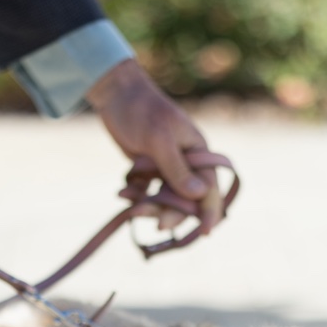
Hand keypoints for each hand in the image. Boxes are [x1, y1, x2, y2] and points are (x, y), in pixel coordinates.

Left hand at [86, 59, 221, 232]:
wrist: (116, 94)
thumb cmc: (143, 111)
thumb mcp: (161, 140)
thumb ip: (178, 169)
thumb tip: (199, 196)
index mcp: (198, 152)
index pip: (210, 187)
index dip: (209, 211)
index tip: (206, 233)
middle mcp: (186, 163)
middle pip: (186, 199)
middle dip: (171, 212)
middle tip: (156, 224)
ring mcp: (166, 167)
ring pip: (164, 199)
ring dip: (149, 205)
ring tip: (130, 203)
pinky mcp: (148, 170)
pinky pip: (146, 193)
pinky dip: (136, 196)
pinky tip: (122, 193)